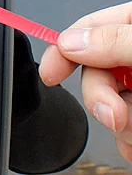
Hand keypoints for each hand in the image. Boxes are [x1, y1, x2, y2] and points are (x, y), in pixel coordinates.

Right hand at [40, 2, 131, 162]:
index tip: (49, 73)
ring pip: (108, 109)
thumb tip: (70, 42)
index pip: (88, 31)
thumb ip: (115, 41)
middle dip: (101, 99)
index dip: (64, 50)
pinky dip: (128, 144)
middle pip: (94, 75)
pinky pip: (123, 135)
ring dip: (120, 128)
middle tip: (117, 115)